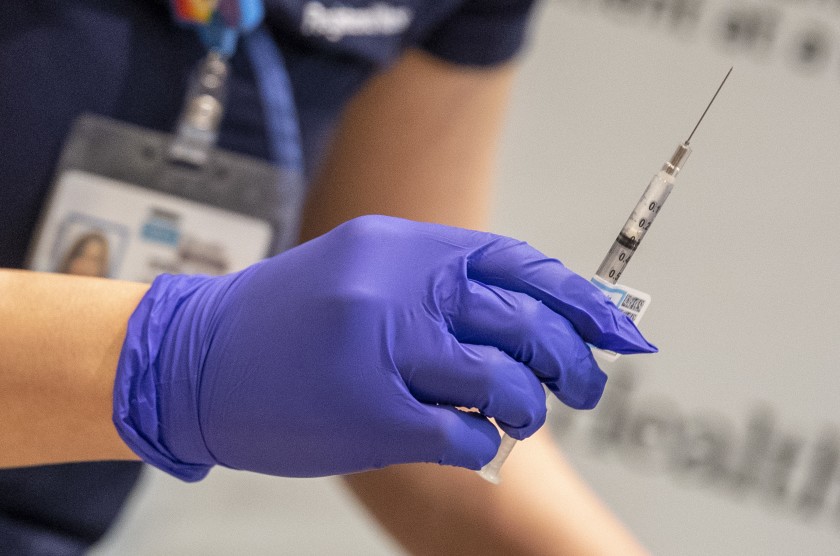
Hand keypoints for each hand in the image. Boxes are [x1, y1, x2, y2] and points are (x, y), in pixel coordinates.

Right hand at [113, 215, 654, 479]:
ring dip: (531, 405)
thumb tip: (529, 313)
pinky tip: (471, 440)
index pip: (518, 264)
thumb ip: (441, 286)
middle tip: (585, 385)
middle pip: (526, 322)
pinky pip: (464, 436)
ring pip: (504, 382)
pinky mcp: (370, 415)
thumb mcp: (364, 270)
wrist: (193, 357)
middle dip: (575, 360)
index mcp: (402, 247)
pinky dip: (484, 444)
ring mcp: (383, 351)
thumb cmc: (285, 318)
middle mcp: (397, 289)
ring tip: (524, 412)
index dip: (580, 298)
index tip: (620, 328)